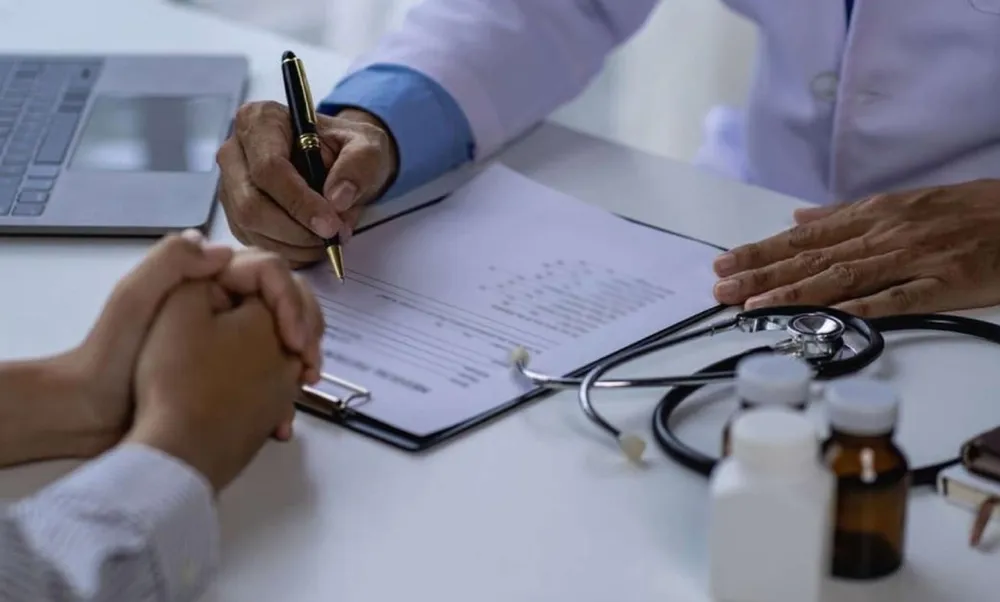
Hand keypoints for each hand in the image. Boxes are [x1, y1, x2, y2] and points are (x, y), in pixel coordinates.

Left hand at [55, 233, 323, 451]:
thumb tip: (223, 247)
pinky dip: (282, 391)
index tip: (297, 342)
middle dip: (306, 333)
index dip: (291, 302)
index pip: (267, 273)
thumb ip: (171, 263)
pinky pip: (268, 372)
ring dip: (300, 363)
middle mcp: (219, 303)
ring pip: (282, 340)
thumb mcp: (134, 300)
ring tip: (305, 388)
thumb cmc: (109, 357)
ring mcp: (226, 339)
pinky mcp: (226, 371)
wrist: (88, 412)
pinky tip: (282, 416)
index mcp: (202, 280)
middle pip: (282, 306)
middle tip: (311, 369)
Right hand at [217, 101, 397, 266]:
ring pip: (251, 227)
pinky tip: (313, 241)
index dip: (299, 201)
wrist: (340, 162)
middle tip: (333, 236)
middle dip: (296, 230)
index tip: (330, 224)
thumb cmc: (347, 148)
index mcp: (261, 121)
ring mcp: (231, 185)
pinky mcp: (235, 213)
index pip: (269, 168)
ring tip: (330, 237)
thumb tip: (337, 198)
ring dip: (295, 244)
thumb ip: (358, 165)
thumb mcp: (367, 146)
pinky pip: (255, 240)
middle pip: (251, 204)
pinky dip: (289, 250)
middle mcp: (235, 152)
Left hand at [711, 179, 999, 315]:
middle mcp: (885, 234)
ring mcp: (913, 258)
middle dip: (762, 274)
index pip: (804, 237)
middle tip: (720, 289)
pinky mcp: (945, 282)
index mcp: (873, 216)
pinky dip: (862, 308)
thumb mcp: (903, 203)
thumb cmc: (968, 209)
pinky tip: (827, 318)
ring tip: (753, 307)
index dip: (761, 251)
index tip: (724, 263)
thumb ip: (847, 214)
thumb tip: (798, 217)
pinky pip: (898, 298)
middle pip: (812, 257)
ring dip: (795, 292)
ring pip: (843, 277)